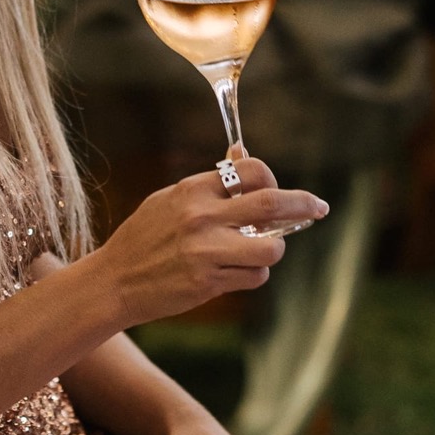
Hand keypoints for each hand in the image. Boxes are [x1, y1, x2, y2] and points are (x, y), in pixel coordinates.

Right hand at [97, 158, 328, 328]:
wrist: (114, 281)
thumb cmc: (145, 237)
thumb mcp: (171, 199)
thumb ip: (210, 182)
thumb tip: (240, 152)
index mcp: (193, 189)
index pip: (250, 171)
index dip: (272, 179)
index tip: (280, 189)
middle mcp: (202, 217)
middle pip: (271, 204)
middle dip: (303, 204)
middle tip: (320, 207)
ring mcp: (206, 251)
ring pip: (269, 247)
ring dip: (274, 248)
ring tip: (262, 249)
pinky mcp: (208, 282)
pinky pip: (253, 276)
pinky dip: (254, 273)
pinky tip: (237, 271)